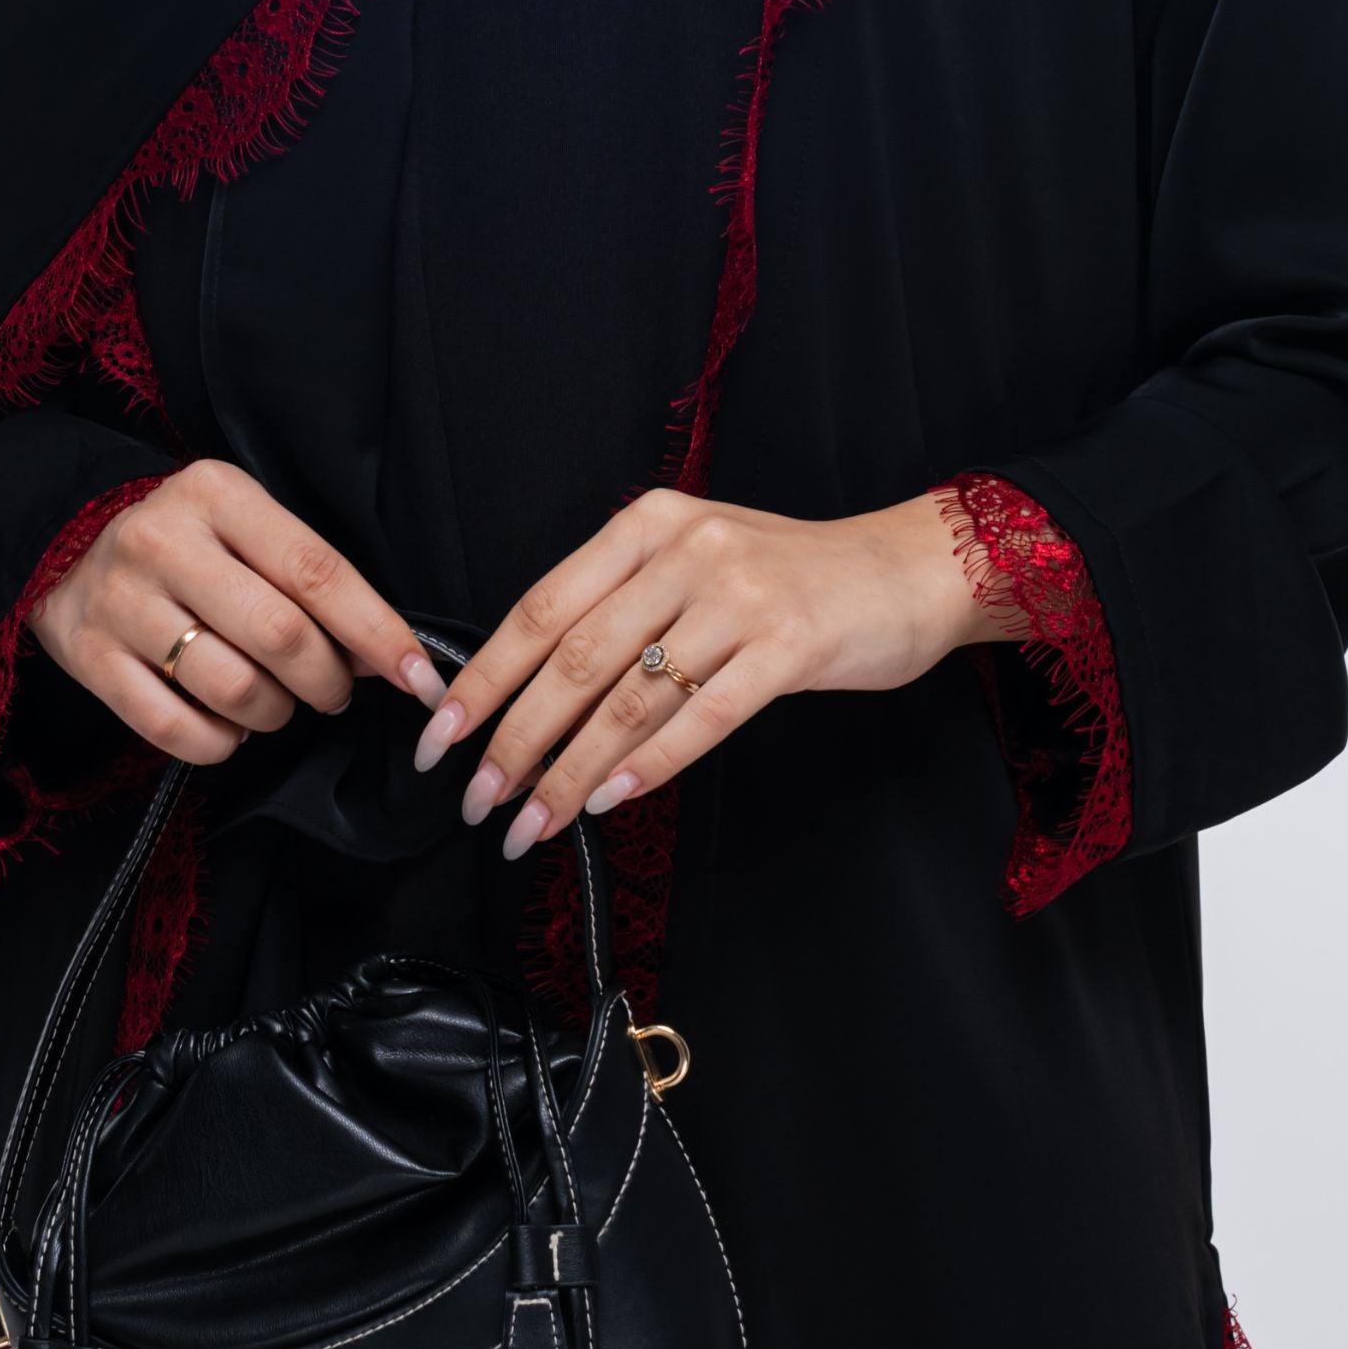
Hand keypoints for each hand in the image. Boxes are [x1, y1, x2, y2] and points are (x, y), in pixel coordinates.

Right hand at [32, 458, 440, 766]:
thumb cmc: (185, 544)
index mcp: (217, 495)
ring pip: (232, 689)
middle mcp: (163, 542)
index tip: (418, 677)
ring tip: (276, 703)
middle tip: (333, 691)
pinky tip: (227, 724)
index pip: (316, 570)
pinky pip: (176, 730)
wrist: (60, 545)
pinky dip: (220, 743)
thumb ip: (312, 580)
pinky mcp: (90, 659)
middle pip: (280, 636)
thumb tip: (389, 656)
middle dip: (327, 682)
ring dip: (275, 714)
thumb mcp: (246, 529)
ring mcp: (120, 602)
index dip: (377, 631)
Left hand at [415, 490, 1007, 856]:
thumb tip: (532, 694)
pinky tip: (607, 801)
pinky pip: (701, 716)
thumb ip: (623, 607)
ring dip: (569, 771)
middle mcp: (685, 551)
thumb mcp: (697, 563)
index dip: (482, 679)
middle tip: (478, 800)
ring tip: (533, 822)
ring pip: (628, 697)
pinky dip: (646, 765)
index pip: (540, 608)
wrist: (908, 569)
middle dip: (514, 740)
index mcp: (647, 526)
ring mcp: (739, 595)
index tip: (439, 738)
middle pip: (572, 659)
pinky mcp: (790, 644)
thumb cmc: (794, 579)